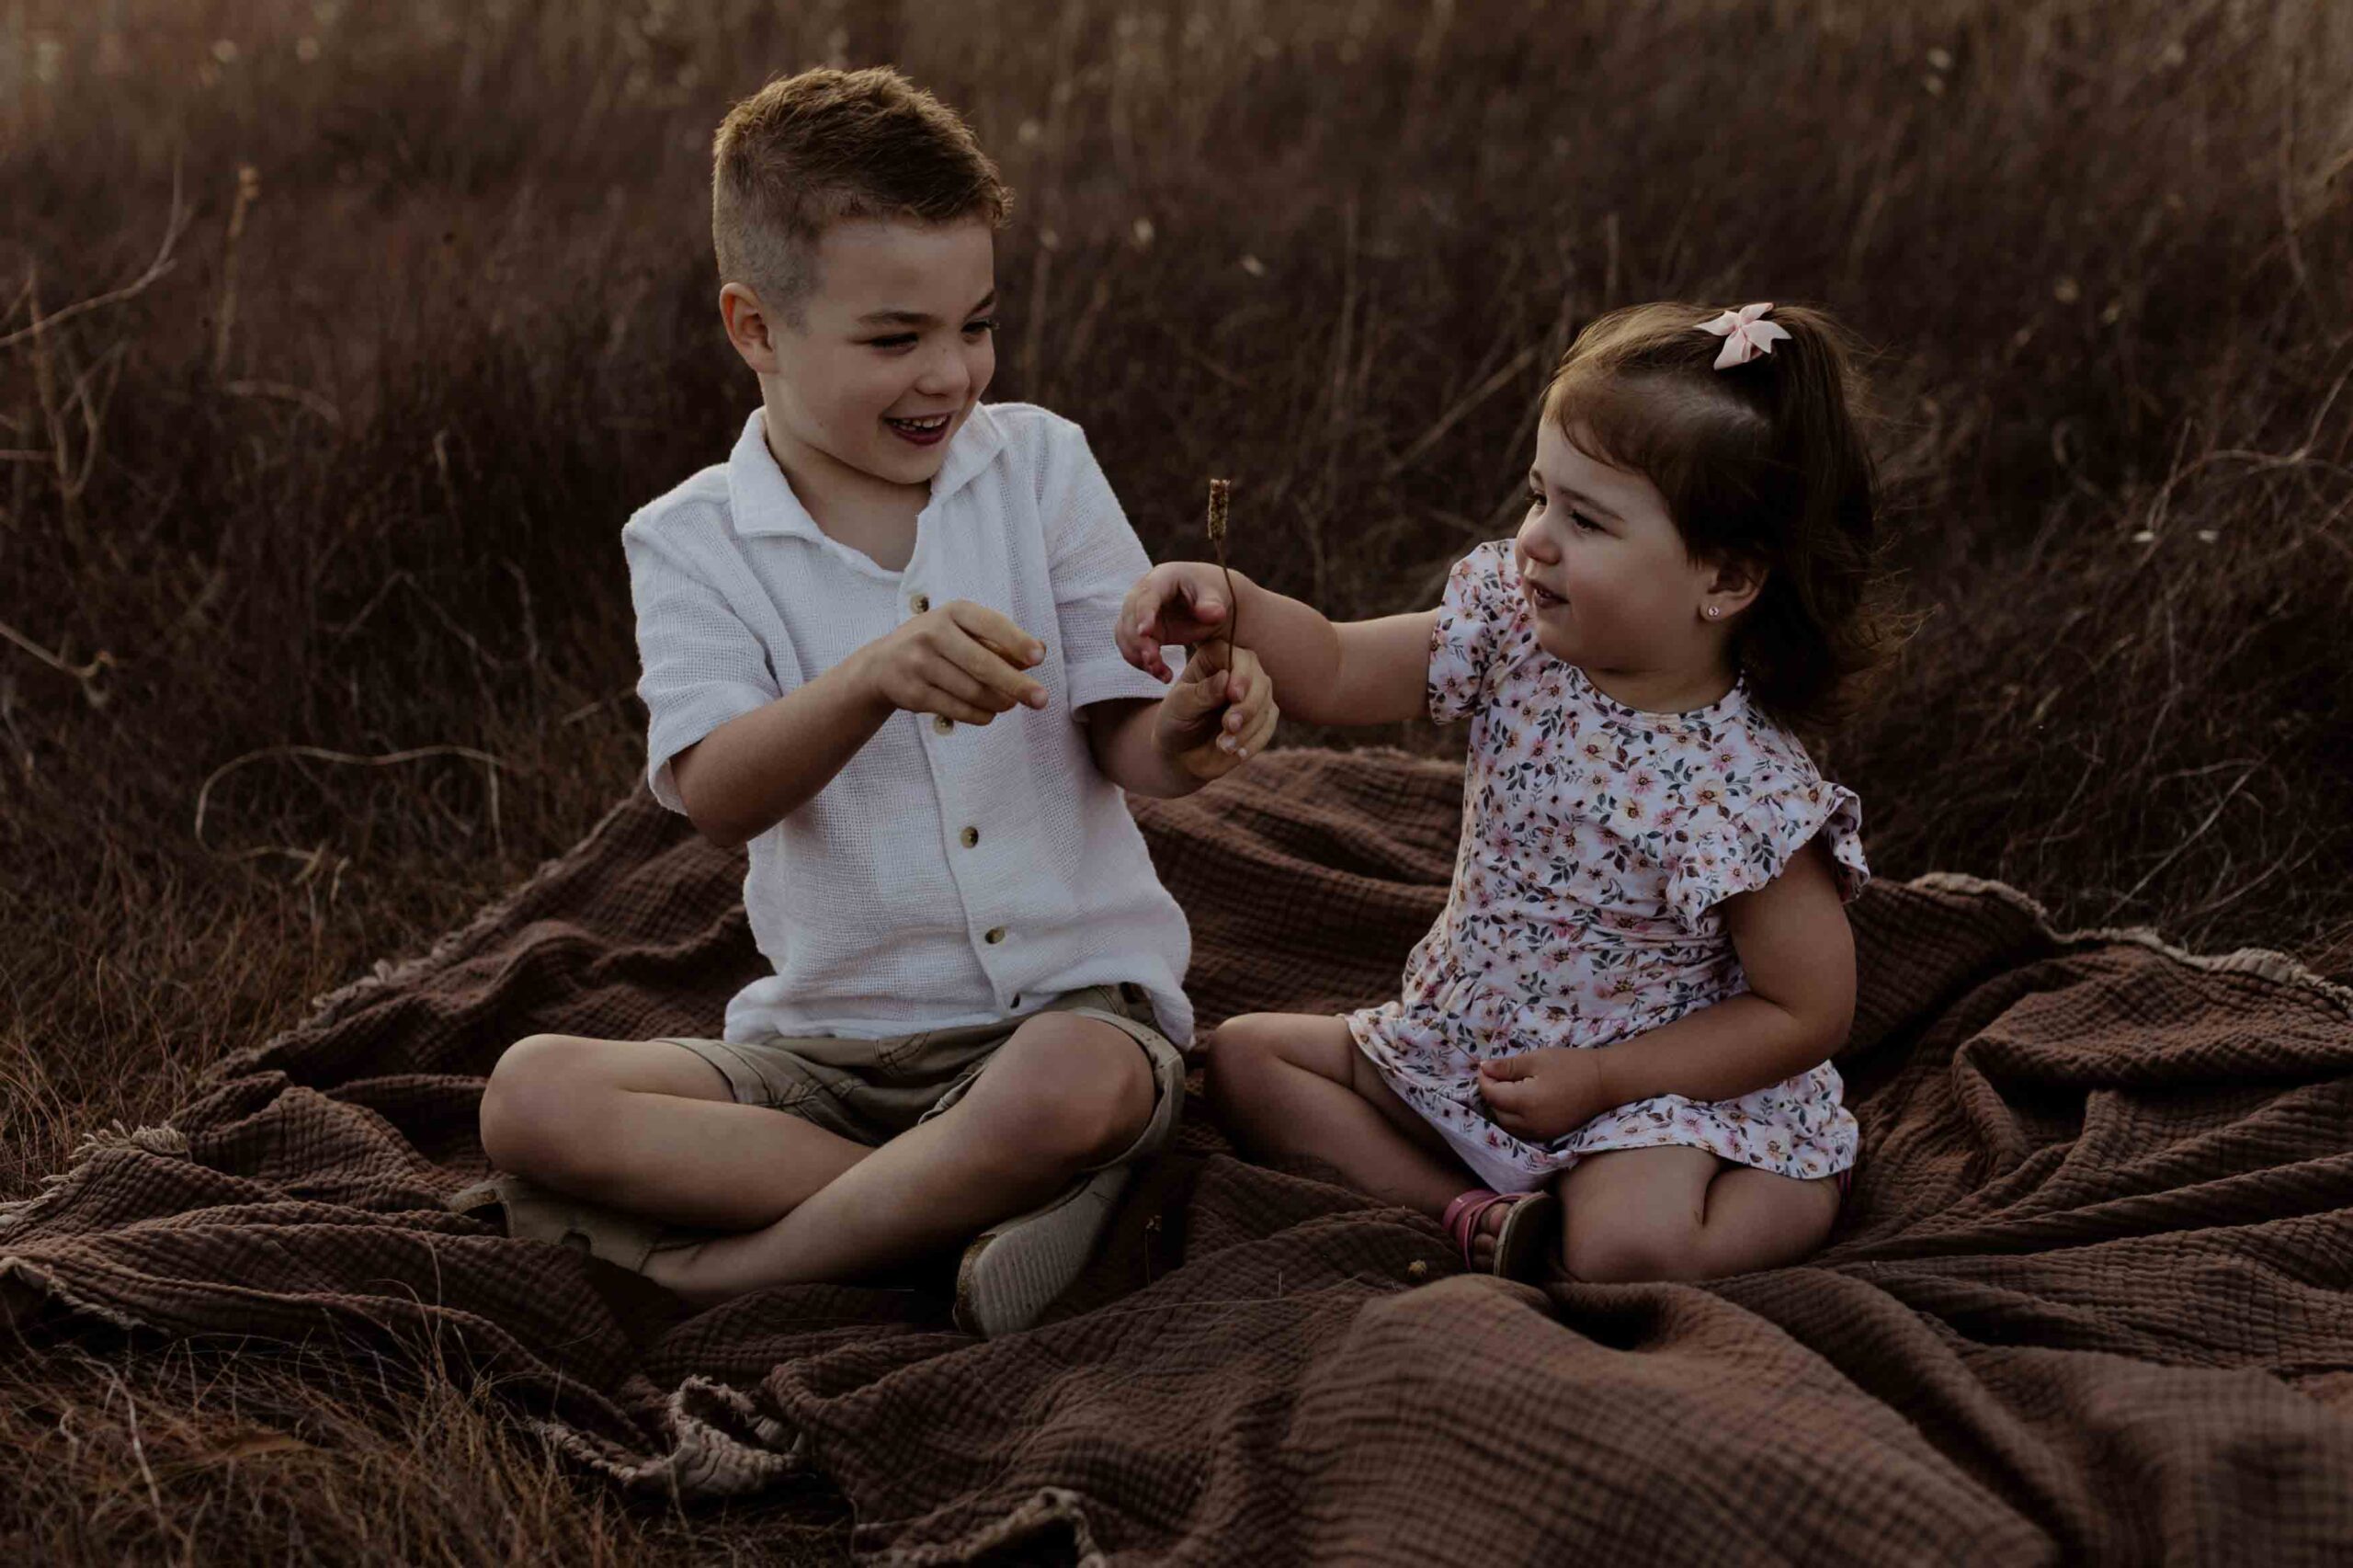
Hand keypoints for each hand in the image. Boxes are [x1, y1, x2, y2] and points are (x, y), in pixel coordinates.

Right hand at [855, 599, 1047, 725]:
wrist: (882, 666)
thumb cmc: (937, 645)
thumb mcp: (963, 631)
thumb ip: (1000, 640)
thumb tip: (1039, 651)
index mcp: (953, 612)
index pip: (991, 624)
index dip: (1017, 641)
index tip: (1039, 657)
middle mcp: (933, 633)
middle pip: (983, 664)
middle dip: (1017, 684)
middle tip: (1041, 699)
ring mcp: (919, 664)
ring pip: (973, 692)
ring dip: (999, 702)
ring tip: (1009, 704)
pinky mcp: (913, 693)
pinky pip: (958, 710)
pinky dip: (980, 715)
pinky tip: (988, 712)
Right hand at [1117, 562, 1241, 681]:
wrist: (1213, 605)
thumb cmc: (1215, 595)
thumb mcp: (1218, 597)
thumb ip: (1213, 605)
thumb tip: (1210, 613)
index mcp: (1163, 578)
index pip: (1147, 595)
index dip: (1144, 613)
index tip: (1145, 633)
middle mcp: (1144, 593)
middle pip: (1130, 616)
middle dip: (1138, 641)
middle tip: (1153, 661)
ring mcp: (1139, 613)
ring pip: (1126, 635)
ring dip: (1138, 655)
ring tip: (1160, 672)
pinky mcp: (1141, 632)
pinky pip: (1132, 648)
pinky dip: (1142, 663)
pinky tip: (1160, 674)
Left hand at [1156, 638, 1277, 780]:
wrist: (1182, 753)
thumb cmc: (1175, 722)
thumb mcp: (1179, 706)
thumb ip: (1201, 693)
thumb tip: (1225, 677)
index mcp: (1214, 658)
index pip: (1238, 655)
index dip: (1241, 673)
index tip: (1234, 695)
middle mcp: (1239, 670)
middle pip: (1259, 679)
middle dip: (1247, 706)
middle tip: (1229, 726)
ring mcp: (1253, 693)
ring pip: (1266, 704)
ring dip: (1248, 729)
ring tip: (1224, 746)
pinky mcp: (1262, 716)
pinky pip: (1269, 725)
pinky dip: (1254, 741)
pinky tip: (1237, 752)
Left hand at [1477, 1047, 1616, 1142]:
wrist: (1605, 1082)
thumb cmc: (1571, 1066)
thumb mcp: (1536, 1059)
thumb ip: (1507, 1066)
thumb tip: (1483, 1068)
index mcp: (1525, 1102)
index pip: (1491, 1095)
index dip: (1484, 1080)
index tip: (1486, 1067)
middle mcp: (1529, 1123)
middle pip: (1497, 1112)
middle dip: (1492, 1094)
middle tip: (1498, 1075)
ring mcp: (1540, 1133)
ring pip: (1507, 1125)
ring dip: (1502, 1108)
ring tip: (1510, 1088)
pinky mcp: (1549, 1135)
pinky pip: (1522, 1131)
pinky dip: (1515, 1119)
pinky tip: (1522, 1103)